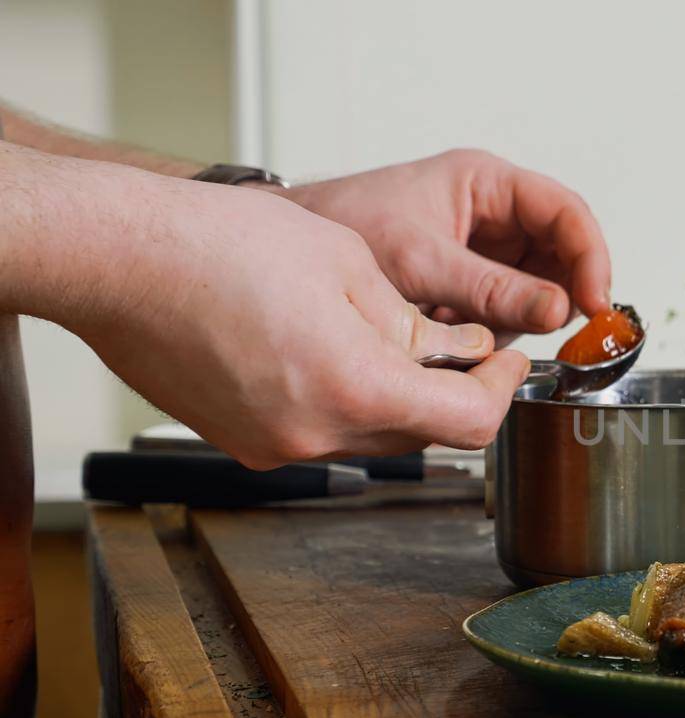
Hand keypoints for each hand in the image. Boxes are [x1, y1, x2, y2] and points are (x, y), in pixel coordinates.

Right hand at [10, 152, 529, 467]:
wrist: (116, 259)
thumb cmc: (217, 246)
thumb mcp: (348, 265)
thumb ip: (415, 323)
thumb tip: (461, 351)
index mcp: (357, 390)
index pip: (469, 424)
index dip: (502, 392)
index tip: (510, 362)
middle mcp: (316, 434)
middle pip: (423, 436)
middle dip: (455, 394)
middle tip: (471, 350)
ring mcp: (273, 446)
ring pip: (372, 436)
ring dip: (400, 398)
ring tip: (402, 341)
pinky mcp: (243, 441)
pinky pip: (321, 430)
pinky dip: (347, 401)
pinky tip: (336, 352)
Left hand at [281, 149, 611, 339]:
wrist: (282, 262)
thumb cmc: (342, 227)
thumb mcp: (422, 260)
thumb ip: (492, 289)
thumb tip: (557, 310)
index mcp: (485, 185)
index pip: (565, 214)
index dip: (590, 257)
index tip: (595, 302)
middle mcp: (492, 217)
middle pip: (561, 256)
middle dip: (558, 296)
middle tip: (552, 331)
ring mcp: (482, 256)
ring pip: (536, 294)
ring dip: (516, 322)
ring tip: (469, 329)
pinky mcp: (467, 292)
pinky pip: (503, 318)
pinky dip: (488, 336)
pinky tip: (452, 336)